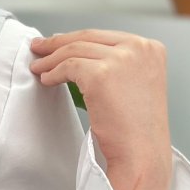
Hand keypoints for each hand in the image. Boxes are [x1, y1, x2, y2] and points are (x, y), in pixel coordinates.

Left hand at [29, 28, 172, 189]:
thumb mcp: (136, 84)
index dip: (76, 38)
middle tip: (38, 48)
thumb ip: (118, 64)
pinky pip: (68, 66)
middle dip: (57, 42)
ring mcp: (121, 59)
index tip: (56, 42)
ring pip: (74, 50)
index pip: (104, 36)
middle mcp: (139, 48)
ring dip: (50, 59)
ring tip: (38, 68)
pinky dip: (53, 73)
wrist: (141, 153)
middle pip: (87, 37)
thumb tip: (80, 52)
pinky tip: (46, 80)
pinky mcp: (101, 74)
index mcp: (151, 48)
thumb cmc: (137, 128)